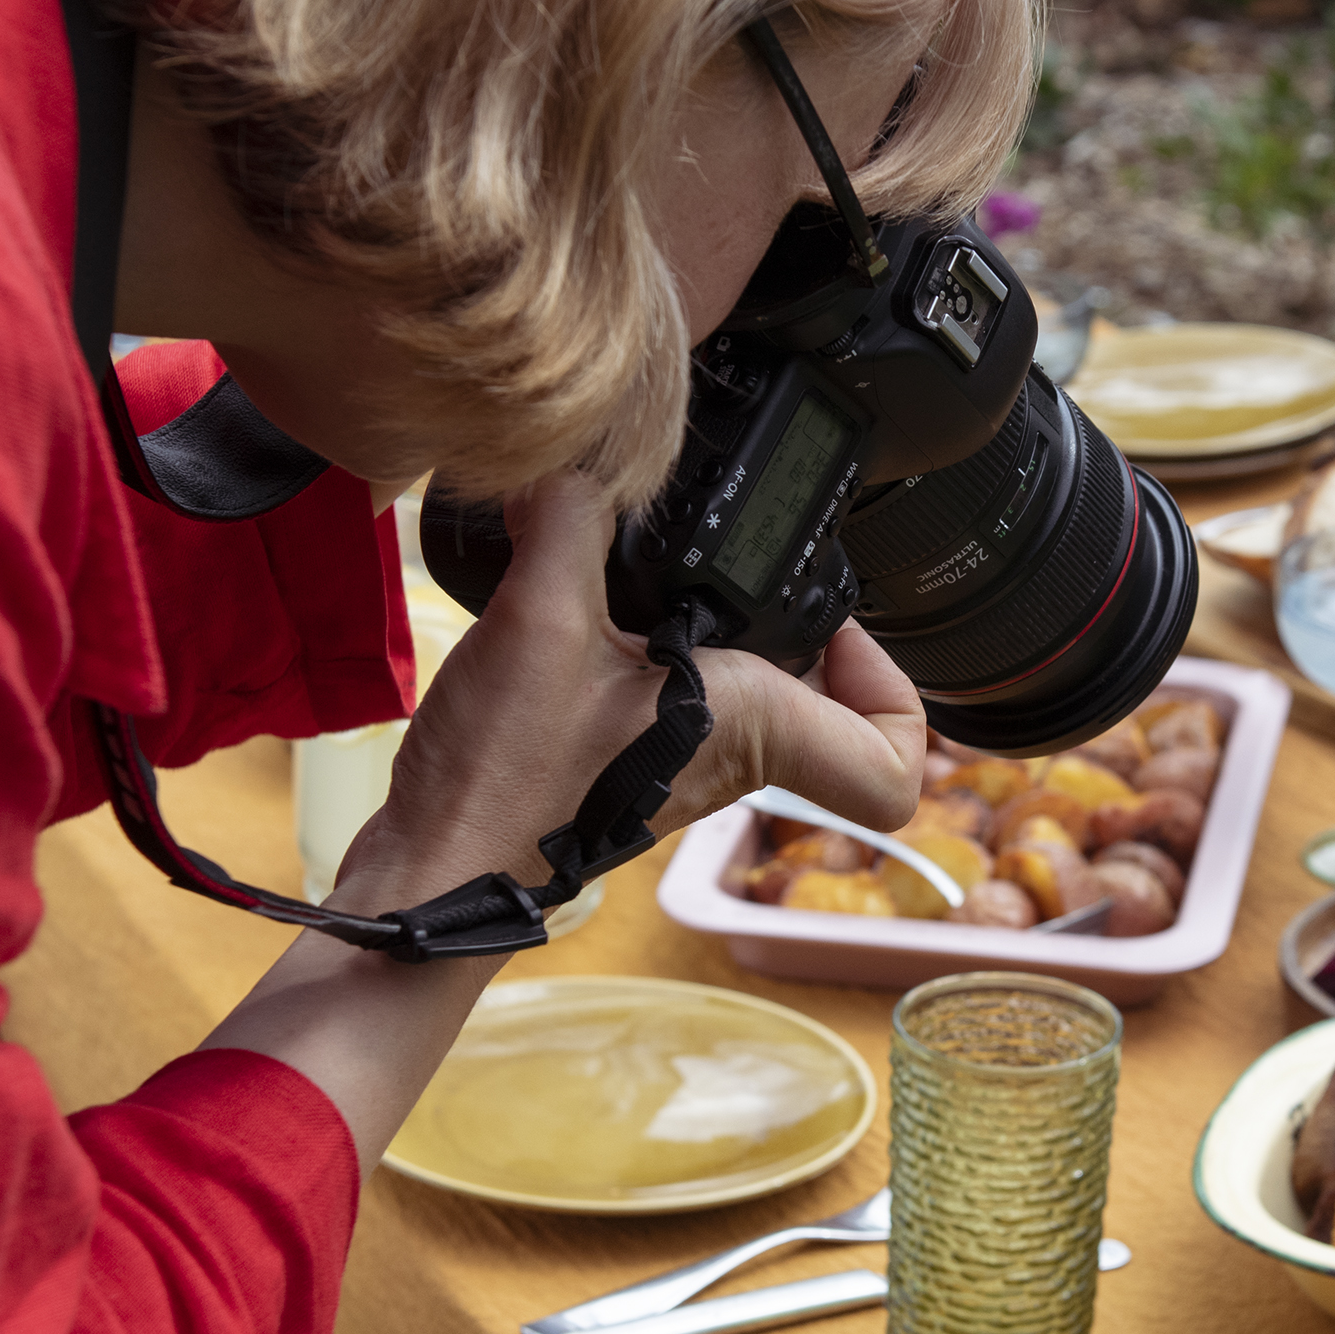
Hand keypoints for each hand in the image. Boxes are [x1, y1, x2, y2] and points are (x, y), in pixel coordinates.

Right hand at [331, 476, 924, 911]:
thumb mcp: (541, 618)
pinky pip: (676, 697)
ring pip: (749, 697)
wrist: (436, 868)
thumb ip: (570, 520)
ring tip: (662, 566)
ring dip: (721, 630)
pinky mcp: (619, 759)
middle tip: (747, 563)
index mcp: (751, 729)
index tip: (843, 628)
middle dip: (799, 627)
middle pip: (821, 706)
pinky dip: (654, 645)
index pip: (893, 770)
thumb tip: (573, 465)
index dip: (897, 697)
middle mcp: (729, 754)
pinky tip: (590, 600)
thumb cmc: (506, 783)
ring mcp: (675, 762)